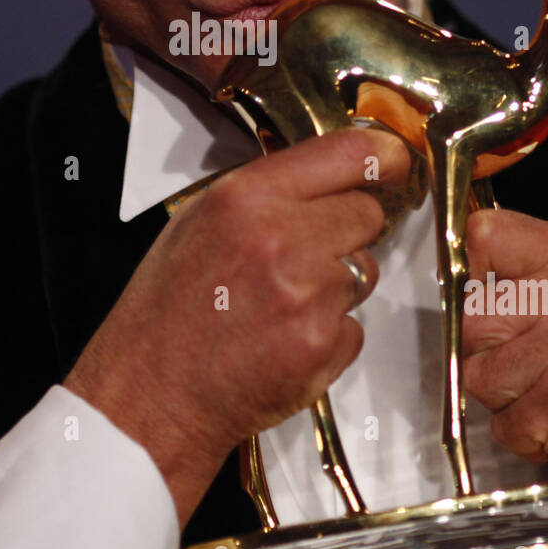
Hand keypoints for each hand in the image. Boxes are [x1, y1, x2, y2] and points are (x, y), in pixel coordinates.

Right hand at [65, 128, 410, 526]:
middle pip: (366, 215)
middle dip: (346, 232)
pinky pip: (355, 327)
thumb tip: (324, 178)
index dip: (386, 155)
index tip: (396, 162)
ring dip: (335, 286)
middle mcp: (283, 238)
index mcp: (247, 198)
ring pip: (364, 271)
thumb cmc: (165, 310)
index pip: (349, 153)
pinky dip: (329, 335)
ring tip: (279, 306)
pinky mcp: (323, 346)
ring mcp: (309, 295)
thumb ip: (263, 194)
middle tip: (303, 257)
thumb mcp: (196, 222)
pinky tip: (282, 342)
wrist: (151, 395)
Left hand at [463, 208, 547, 533]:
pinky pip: (501, 421)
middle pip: (471, 315)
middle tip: (530, 363)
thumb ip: (526, 276)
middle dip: (488, 349)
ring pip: (477, 372)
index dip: (471, 271)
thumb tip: (460, 273)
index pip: (486, 235)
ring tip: (546, 393)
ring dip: (503, 396)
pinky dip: (522, 433)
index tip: (483, 294)